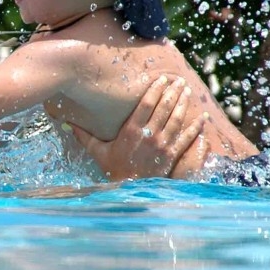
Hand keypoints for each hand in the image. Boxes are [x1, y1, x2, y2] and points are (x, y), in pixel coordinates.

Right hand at [71, 74, 208, 180]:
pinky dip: (196, 127)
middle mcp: (149, 135)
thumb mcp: (98, 152)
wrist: (129, 191)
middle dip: (173, 92)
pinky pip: (187, 139)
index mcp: (132, 131)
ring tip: (188, 91)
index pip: (146, 104)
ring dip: (184, 103)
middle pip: (164, 108)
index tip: (162, 79)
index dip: (156, 89)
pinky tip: (202, 117)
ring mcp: (162, 146)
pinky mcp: (172, 156)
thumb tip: (67, 123)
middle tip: (179, 80)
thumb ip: (84, 136)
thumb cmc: (113, 170)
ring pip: (176, 119)